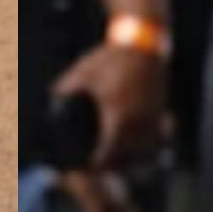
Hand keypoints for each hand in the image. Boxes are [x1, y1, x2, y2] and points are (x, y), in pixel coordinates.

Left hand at [51, 42, 165, 170]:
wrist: (142, 43)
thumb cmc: (110, 58)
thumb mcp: (82, 73)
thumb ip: (64, 91)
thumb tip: (50, 104)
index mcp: (118, 116)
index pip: (109, 153)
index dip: (97, 165)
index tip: (87, 168)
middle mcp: (139, 121)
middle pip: (128, 157)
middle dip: (114, 165)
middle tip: (99, 169)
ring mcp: (153, 117)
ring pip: (145, 150)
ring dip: (132, 158)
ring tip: (117, 161)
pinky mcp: (161, 110)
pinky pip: (156, 137)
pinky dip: (146, 145)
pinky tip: (136, 146)